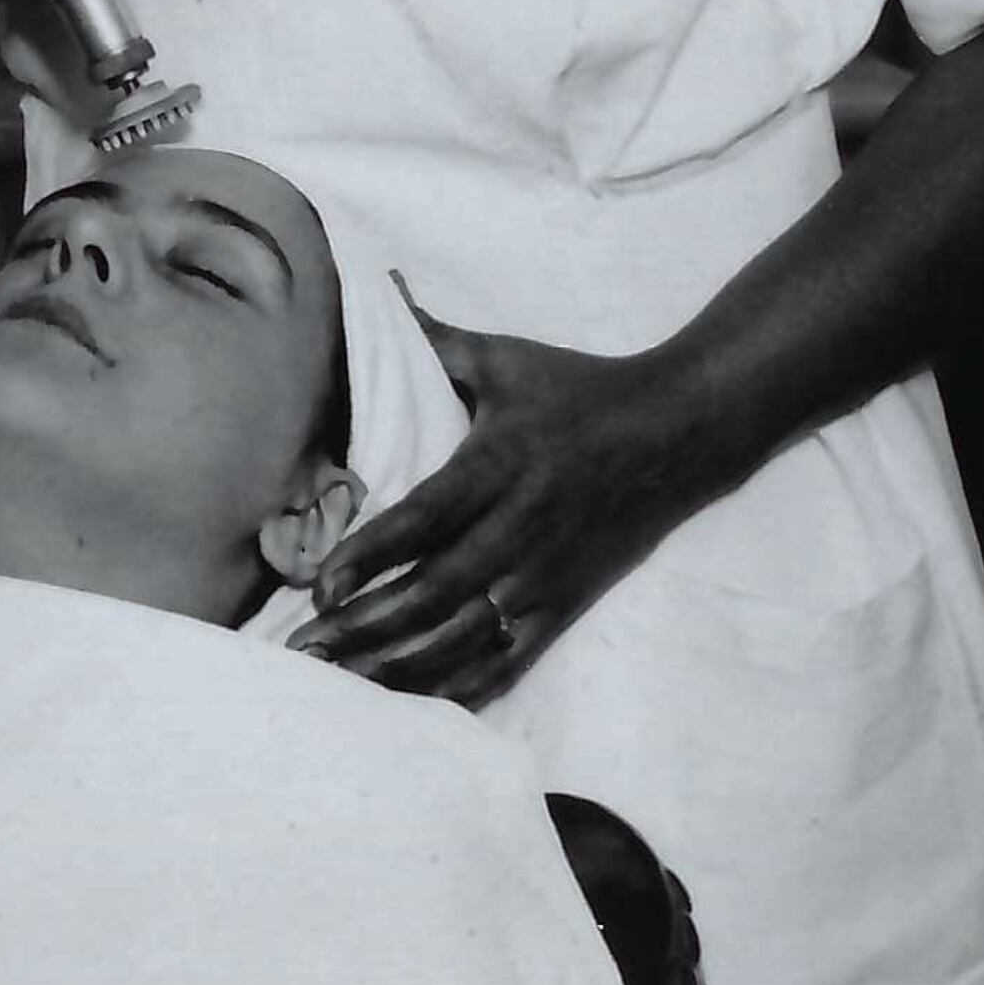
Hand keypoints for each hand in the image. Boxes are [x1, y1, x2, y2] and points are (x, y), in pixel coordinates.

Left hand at [295, 290, 724, 706]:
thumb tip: (380, 286)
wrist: (681, 431)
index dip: (370, 556)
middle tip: (302, 646)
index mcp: (499, 464)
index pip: (425, 519)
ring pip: (466, 636)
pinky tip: (409, 698)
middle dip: (366, 624)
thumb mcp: (507, 358)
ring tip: (338, 680)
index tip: (318, 584)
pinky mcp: (567, 604)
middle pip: (436, 591)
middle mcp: (521, 528)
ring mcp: (547, 575)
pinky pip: (507, 658)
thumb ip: (436, 338)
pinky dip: (457, 683)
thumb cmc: (579, 388)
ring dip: (400, 664)